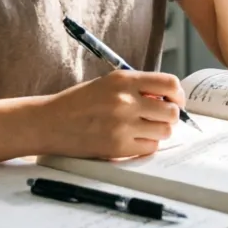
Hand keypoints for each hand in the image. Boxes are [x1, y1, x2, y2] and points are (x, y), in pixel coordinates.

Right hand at [36, 70, 184, 159]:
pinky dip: (146, 145)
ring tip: (144, 130)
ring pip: (164, 131)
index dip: (178, 95)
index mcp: (124, 79)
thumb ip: (137, 88)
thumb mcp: (108, 84)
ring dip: (159, 131)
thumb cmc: (79, 102)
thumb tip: (168, 99)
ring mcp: (122, 124)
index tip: (175, 101)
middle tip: (160, 119)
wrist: (50, 122)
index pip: (169, 83)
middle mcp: (125, 100)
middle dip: (170, 116)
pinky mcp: (118, 147)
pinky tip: (133, 140)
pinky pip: (150, 148)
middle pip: (171, 111)